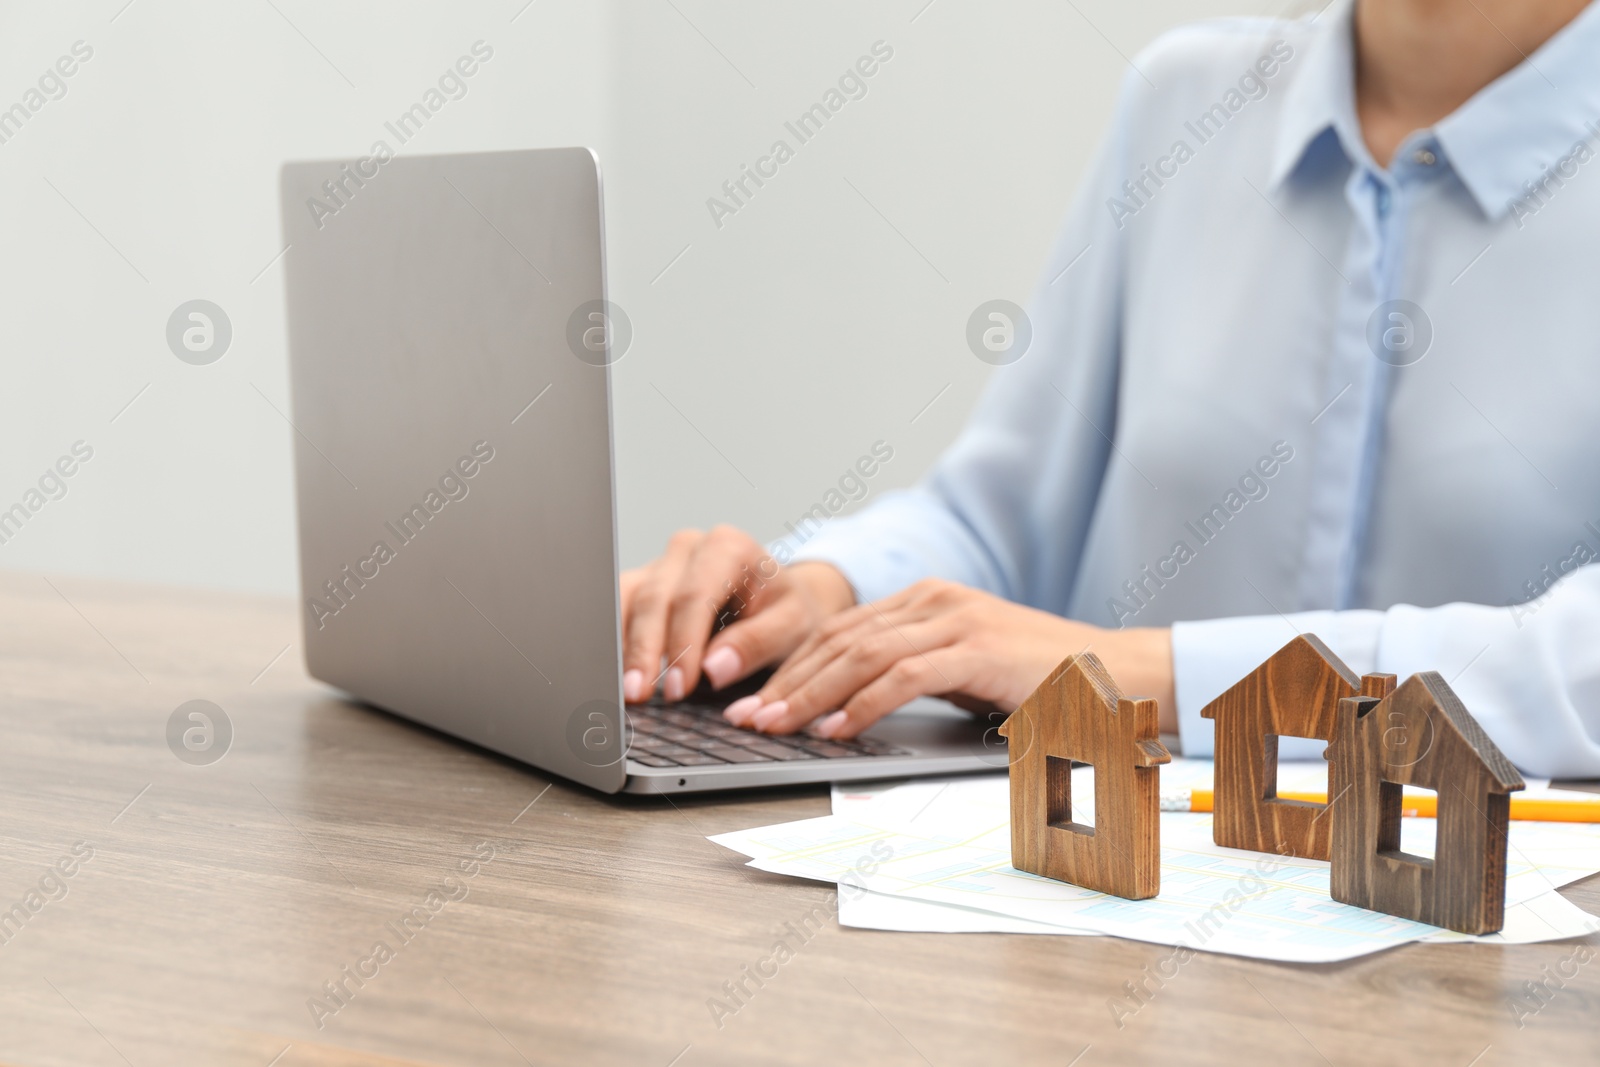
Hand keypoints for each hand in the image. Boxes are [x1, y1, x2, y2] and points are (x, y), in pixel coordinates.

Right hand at [619, 525, 856, 702]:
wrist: (781, 601)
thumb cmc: (788, 611)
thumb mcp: (792, 626)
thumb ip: (756, 643)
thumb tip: (714, 669)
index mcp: (728, 547)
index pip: (695, 595)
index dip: (683, 643)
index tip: (679, 686)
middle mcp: (688, 549)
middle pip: (654, 597)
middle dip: (645, 649)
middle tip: (639, 695)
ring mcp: (660, 565)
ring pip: (627, 601)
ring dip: (621, 647)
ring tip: (621, 691)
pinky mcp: (643, 586)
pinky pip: (618, 610)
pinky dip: (615, 644)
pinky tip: (615, 676)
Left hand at [722, 578, 1174, 738]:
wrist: (1113, 677)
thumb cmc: (1037, 683)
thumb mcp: (961, 672)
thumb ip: (911, 674)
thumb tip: (844, 708)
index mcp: (925, 600)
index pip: (839, 630)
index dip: (790, 666)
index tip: (753, 700)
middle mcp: (934, 600)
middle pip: (839, 639)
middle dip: (786, 681)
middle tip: (747, 717)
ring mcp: (955, 620)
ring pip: (862, 655)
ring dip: (812, 694)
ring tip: (778, 726)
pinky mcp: (977, 648)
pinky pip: (904, 676)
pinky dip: (863, 703)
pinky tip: (836, 730)